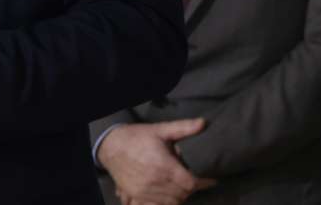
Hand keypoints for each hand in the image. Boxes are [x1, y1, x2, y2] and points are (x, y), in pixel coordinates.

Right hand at [99, 119, 216, 204]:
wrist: (110, 146)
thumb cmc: (137, 137)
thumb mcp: (160, 130)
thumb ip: (183, 128)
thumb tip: (204, 123)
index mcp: (164, 166)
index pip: (191, 183)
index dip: (203, 183)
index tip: (210, 180)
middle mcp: (155, 181)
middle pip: (183, 194)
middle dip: (191, 187)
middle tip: (192, 178)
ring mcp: (145, 191)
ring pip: (172, 201)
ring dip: (180, 195)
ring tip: (179, 184)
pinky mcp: (137, 195)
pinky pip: (158, 204)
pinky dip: (166, 200)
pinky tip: (167, 192)